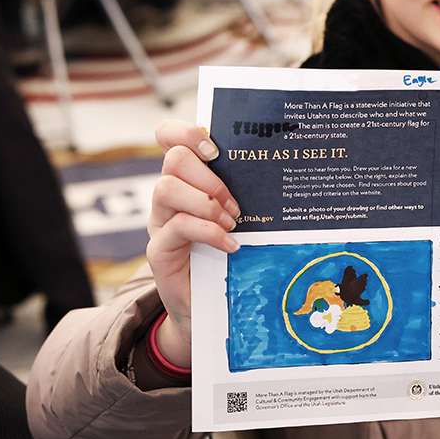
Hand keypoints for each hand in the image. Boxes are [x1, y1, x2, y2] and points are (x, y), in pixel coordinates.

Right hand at [148, 120, 240, 367]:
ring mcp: (160, 222)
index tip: (214, 147)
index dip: (185, 132)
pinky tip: (231, 244)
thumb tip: (280, 162)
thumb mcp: (239, 216)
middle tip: (235, 203)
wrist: (209, 306)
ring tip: (232, 221)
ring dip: (206, 202)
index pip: (169, 138)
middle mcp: (168, 197)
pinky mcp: (159, 250)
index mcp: (187, 180)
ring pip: (166, 188)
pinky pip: (177, 227)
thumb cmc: (230, 254)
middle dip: (209, 176)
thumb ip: (244, 190)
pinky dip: (209, 232)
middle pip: (173, 160)